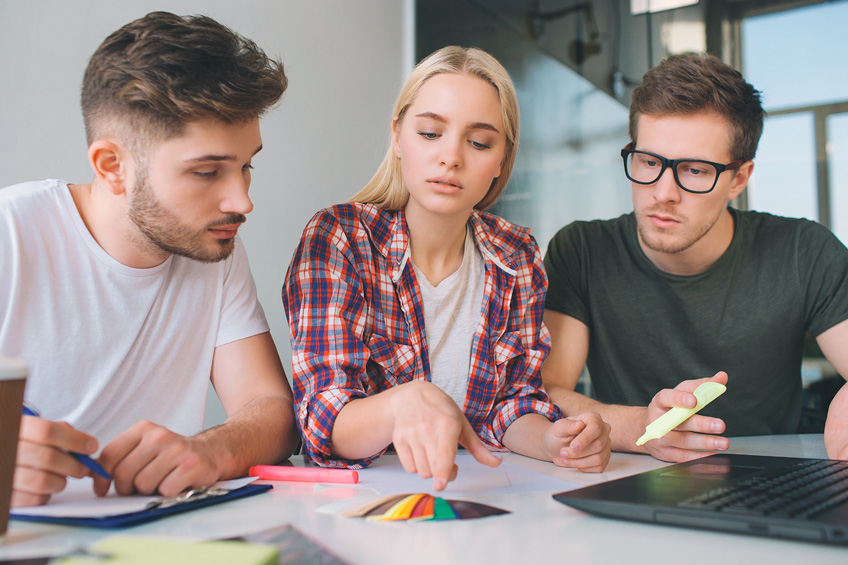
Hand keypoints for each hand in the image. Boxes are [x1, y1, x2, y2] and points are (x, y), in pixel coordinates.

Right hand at [11, 416, 97, 506]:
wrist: (5, 458)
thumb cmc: (25, 442)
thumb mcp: (36, 428)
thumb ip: (59, 431)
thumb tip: (86, 445)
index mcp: (17, 429)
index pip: (47, 432)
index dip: (74, 439)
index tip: (91, 446)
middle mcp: (6, 451)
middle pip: (48, 458)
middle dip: (74, 465)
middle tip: (84, 468)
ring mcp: (4, 475)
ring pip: (42, 481)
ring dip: (61, 481)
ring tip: (63, 478)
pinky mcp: (5, 495)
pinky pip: (33, 499)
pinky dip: (46, 495)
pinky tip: (46, 488)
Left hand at [93, 421, 221, 497]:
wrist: (210, 453)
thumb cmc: (170, 456)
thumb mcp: (144, 449)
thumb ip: (119, 458)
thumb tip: (89, 473)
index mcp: (144, 429)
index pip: (110, 454)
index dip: (101, 477)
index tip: (102, 488)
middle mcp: (160, 435)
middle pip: (124, 473)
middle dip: (126, 487)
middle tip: (137, 487)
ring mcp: (177, 449)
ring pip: (143, 484)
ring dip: (149, 491)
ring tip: (161, 481)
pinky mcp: (192, 465)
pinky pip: (165, 490)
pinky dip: (168, 493)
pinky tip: (176, 483)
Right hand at [389, 381, 500, 490]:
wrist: (412, 395)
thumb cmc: (441, 410)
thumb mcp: (462, 424)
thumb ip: (478, 447)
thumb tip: (495, 463)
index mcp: (447, 424)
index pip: (443, 454)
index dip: (443, 471)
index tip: (440, 485)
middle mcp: (427, 429)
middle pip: (434, 469)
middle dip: (444, 473)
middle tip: (448, 462)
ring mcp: (410, 434)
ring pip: (421, 471)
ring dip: (430, 470)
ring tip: (433, 454)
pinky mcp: (398, 440)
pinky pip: (409, 467)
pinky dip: (417, 466)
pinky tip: (421, 452)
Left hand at [546, 412, 610, 472]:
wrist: (556, 447)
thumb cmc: (558, 435)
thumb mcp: (558, 428)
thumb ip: (567, 426)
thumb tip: (579, 424)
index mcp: (593, 418)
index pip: (595, 428)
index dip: (585, 439)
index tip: (572, 446)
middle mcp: (603, 430)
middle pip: (598, 445)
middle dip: (578, 453)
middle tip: (563, 453)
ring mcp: (605, 445)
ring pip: (599, 458)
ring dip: (579, 462)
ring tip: (566, 459)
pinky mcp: (604, 458)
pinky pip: (599, 467)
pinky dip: (584, 467)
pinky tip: (574, 462)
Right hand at [639, 371, 728, 461]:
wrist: (643, 429)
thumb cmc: (667, 409)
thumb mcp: (680, 393)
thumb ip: (701, 386)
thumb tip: (721, 377)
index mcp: (660, 403)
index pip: (666, 398)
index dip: (679, 399)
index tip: (694, 400)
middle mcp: (657, 420)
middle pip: (679, 422)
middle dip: (701, 424)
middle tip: (720, 425)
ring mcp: (659, 439)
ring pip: (683, 441)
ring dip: (705, 442)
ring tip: (723, 442)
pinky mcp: (665, 453)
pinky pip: (683, 457)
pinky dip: (699, 456)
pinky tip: (713, 453)